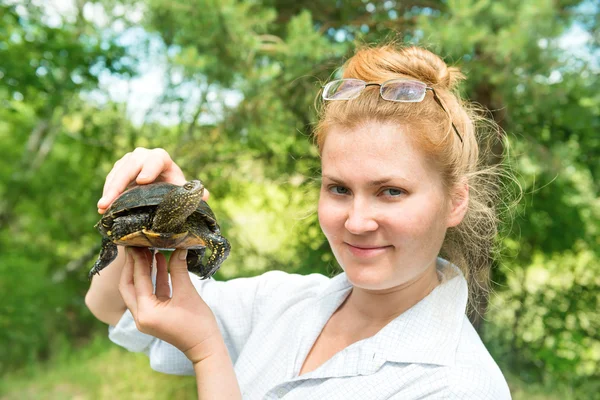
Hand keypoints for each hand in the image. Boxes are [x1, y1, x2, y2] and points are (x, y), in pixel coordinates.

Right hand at [97, 147, 208, 213]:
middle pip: (131, 165)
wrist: (159, 188)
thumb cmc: (172, 189)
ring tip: (102, 207)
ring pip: (118, 172)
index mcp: (162, 159)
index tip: (143, 181)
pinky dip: (107, 192)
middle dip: (120, 183)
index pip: (156, 159)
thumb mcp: (181, 191)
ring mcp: (129, 161)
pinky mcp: (119, 169)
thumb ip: (193, 194)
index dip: (150, 168)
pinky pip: (111, 178)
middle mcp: (144, 156)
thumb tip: (206, 196)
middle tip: (110, 201)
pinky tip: (103, 207)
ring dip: (109, 189)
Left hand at [119, 247, 222, 363]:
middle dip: (133, 265)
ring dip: (143, 270)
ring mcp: (146, 317)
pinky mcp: (155, 316)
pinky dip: (154, 279)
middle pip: (129, 286)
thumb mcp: (187, 293)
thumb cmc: (198, 324)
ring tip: (148, 250)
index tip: (137, 243)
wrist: (205, 347)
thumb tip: (179, 248)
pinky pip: (150, 293)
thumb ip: (179, 270)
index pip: (137, 280)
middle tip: (136, 246)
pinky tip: (160, 262)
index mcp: (145, 312)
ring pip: (138, 289)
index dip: (138, 260)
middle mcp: (140, 316)